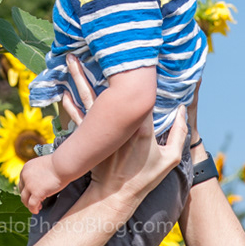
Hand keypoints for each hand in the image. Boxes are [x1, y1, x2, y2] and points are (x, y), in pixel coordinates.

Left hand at [19, 154, 66, 213]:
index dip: (27, 190)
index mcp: (25, 169)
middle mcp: (25, 176)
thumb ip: (36, 173)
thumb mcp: (41, 166)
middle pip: (22, 191)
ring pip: (24, 199)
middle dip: (28, 197)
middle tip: (35, 201)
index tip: (32, 193)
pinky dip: (33, 209)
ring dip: (29, 205)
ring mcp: (30, 185)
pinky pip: (32, 205)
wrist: (62, 165)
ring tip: (37, 207)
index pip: (22, 183)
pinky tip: (37, 210)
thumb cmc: (57, 164)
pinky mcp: (36, 193)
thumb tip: (38, 182)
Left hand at [60, 54, 186, 199]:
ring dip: (78, 79)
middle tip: (85, 49)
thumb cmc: (145, 178)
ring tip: (70, 59)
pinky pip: (78, 117)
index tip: (131, 56)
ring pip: (88, 99)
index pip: (137, 95)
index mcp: (139, 128)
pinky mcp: (89, 140)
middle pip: (105, 91)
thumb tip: (181, 110)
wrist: (116, 196)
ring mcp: (100, 133)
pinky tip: (63, 91)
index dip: (134, 76)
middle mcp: (117, 126)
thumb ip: (179, 134)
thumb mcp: (169, 159)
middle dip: (95, 69)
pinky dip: (71, 104)